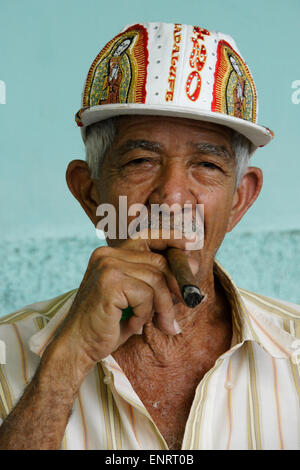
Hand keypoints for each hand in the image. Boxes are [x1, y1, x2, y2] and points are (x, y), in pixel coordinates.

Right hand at [50, 231, 190, 379]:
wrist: (78, 347)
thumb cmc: (108, 324)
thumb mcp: (138, 298)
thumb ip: (160, 280)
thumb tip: (193, 264)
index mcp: (110, 254)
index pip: (147, 236)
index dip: (171, 237)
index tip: (192, 241)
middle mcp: (106, 254)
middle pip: (158, 261)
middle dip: (176, 286)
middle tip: (185, 306)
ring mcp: (106, 266)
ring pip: (156, 280)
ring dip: (163, 307)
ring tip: (159, 324)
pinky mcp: (109, 283)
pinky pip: (146, 295)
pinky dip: (145, 314)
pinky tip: (133, 324)